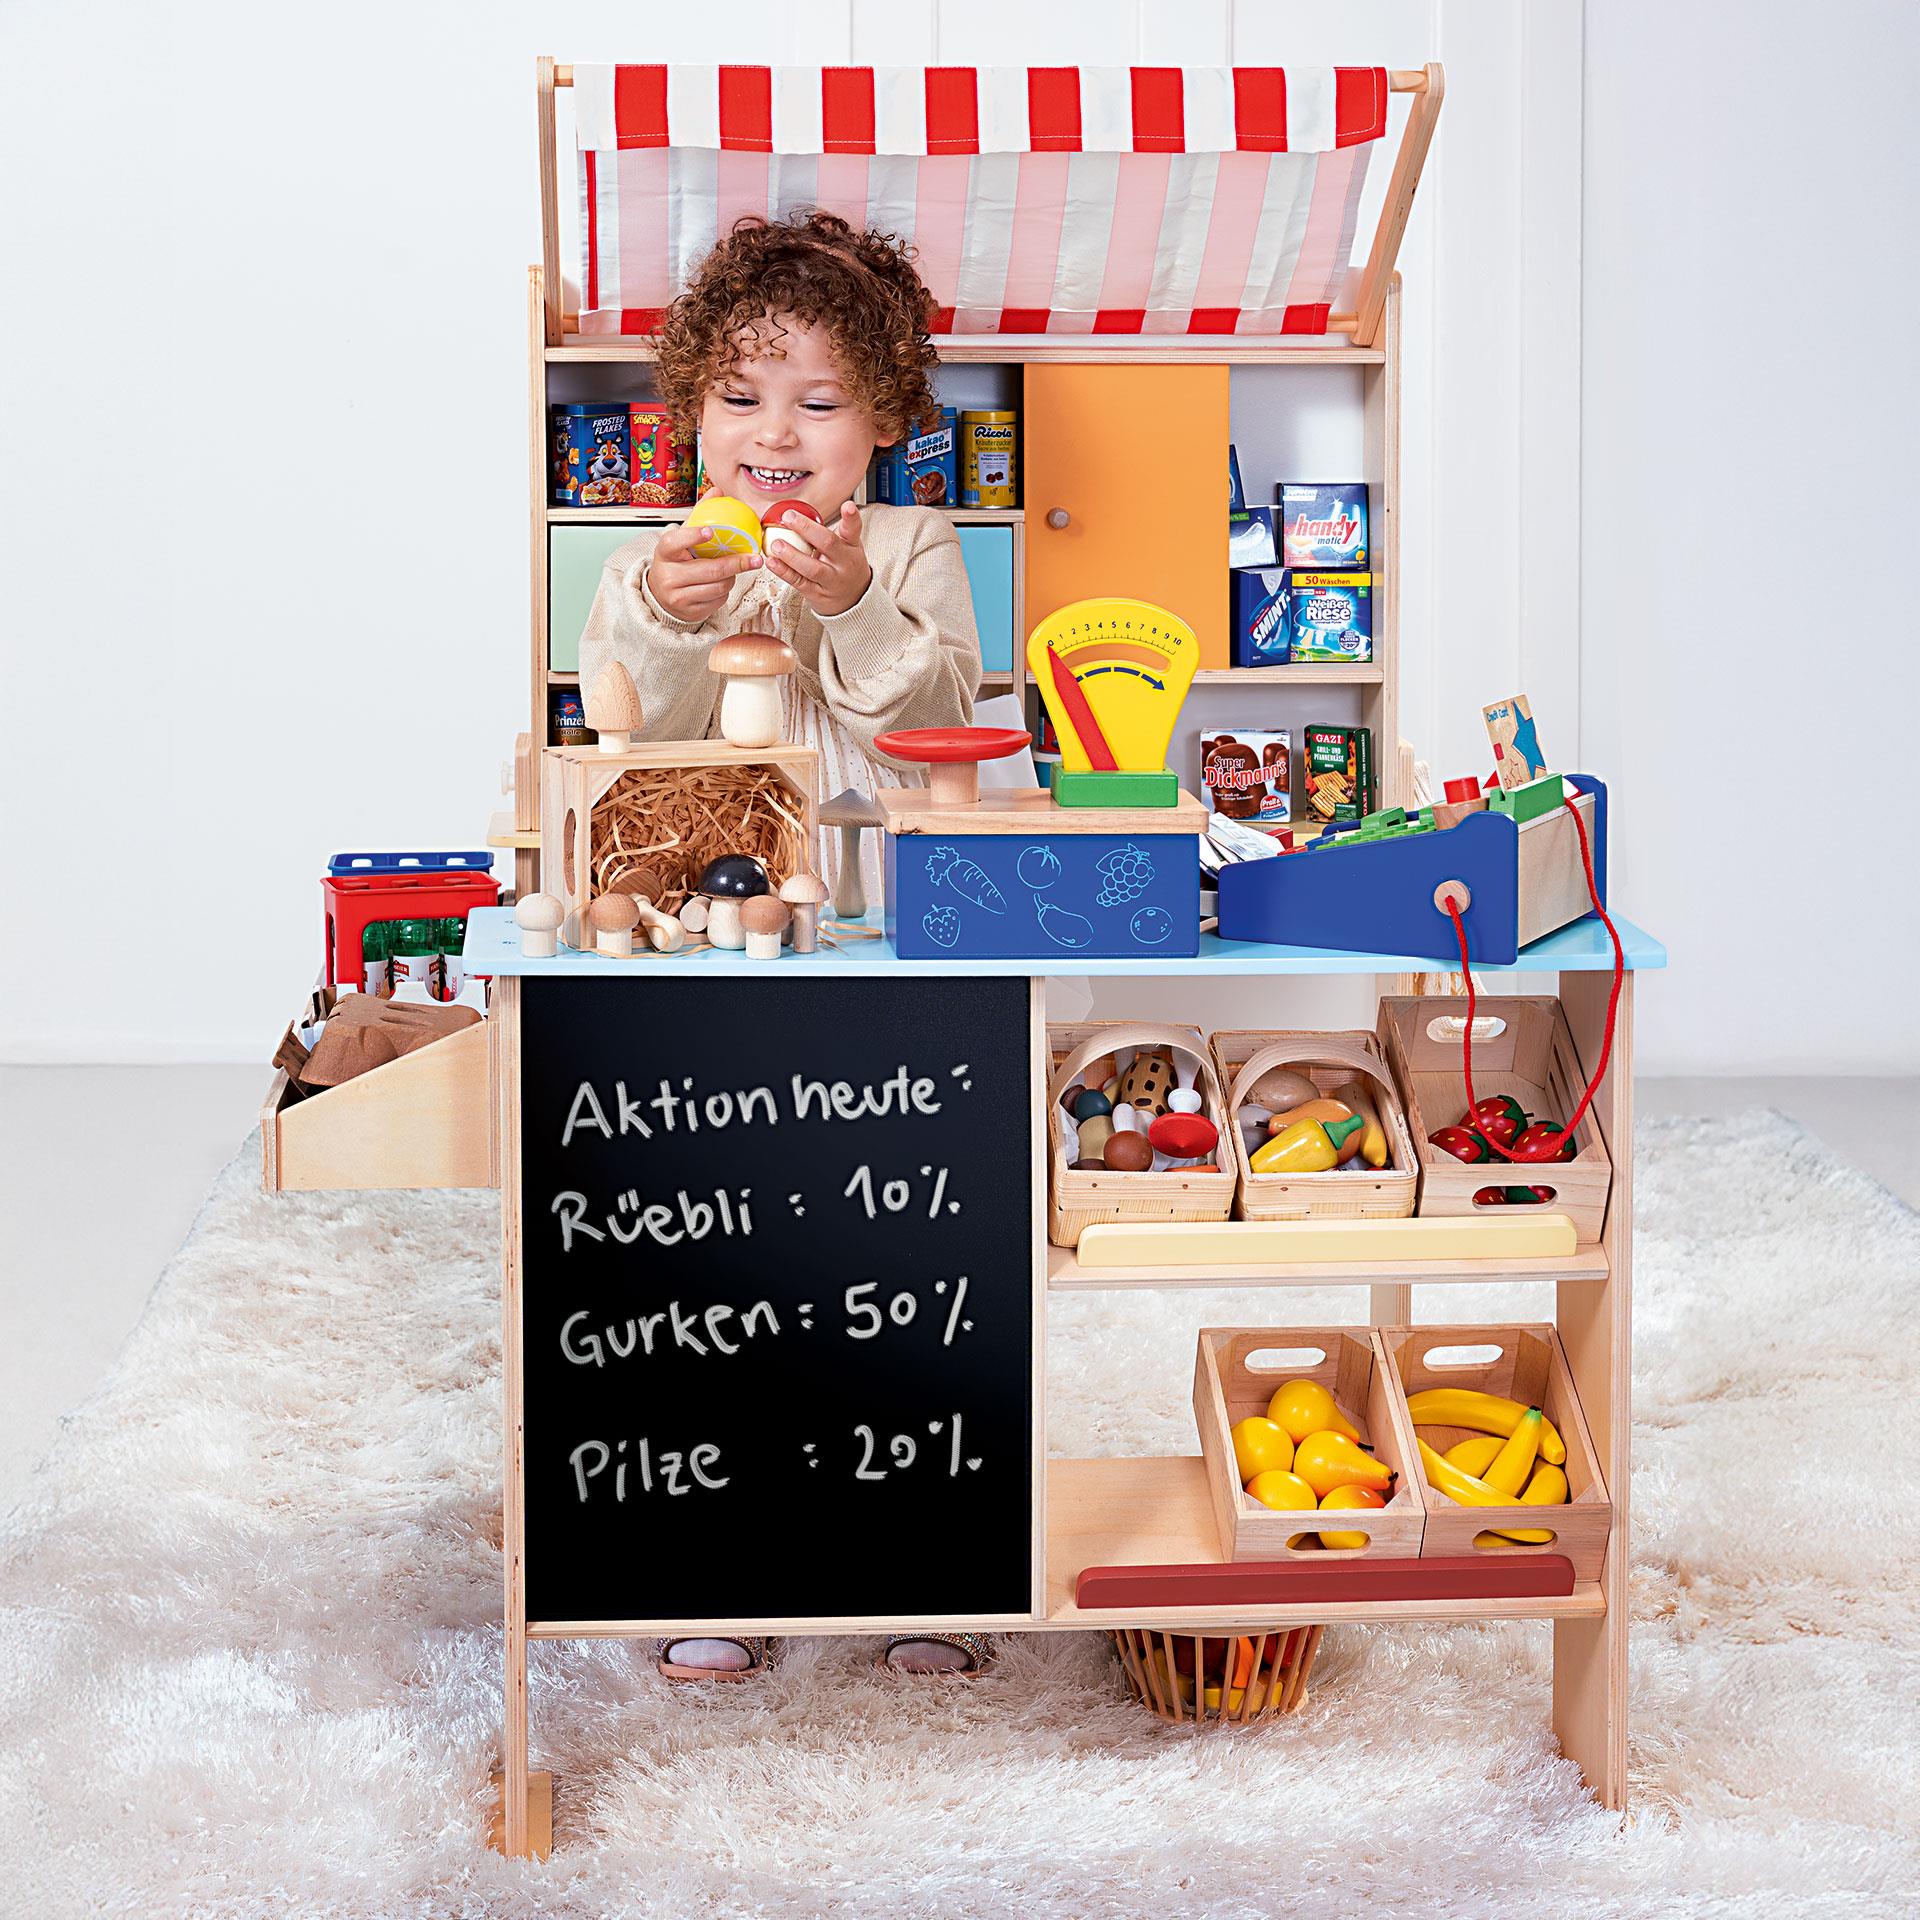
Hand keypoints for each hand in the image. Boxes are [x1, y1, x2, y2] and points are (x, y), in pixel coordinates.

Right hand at [645, 519, 760, 623]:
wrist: (661, 595)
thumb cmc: (677, 561)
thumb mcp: (682, 539)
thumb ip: (700, 516)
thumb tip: (718, 491)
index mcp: (665, 552)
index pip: (675, 542)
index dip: (693, 536)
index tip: (711, 531)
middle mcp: (668, 575)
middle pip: (710, 569)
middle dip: (737, 563)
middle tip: (755, 558)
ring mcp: (678, 596)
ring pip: (718, 586)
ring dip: (732, 578)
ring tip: (732, 571)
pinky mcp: (690, 611)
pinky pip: (718, 600)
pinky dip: (725, 591)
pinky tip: (721, 585)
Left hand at [763, 501, 872, 617]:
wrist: (852, 597)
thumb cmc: (843, 564)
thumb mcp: (846, 545)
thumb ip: (830, 530)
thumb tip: (796, 513)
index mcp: (851, 545)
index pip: (853, 529)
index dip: (851, 517)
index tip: (847, 506)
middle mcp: (844, 562)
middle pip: (828, 544)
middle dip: (807, 529)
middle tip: (789, 517)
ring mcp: (831, 580)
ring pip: (813, 568)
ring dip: (792, 555)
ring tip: (776, 544)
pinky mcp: (817, 593)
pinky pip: (799, 582)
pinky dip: (783, 571)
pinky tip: (772, 562)